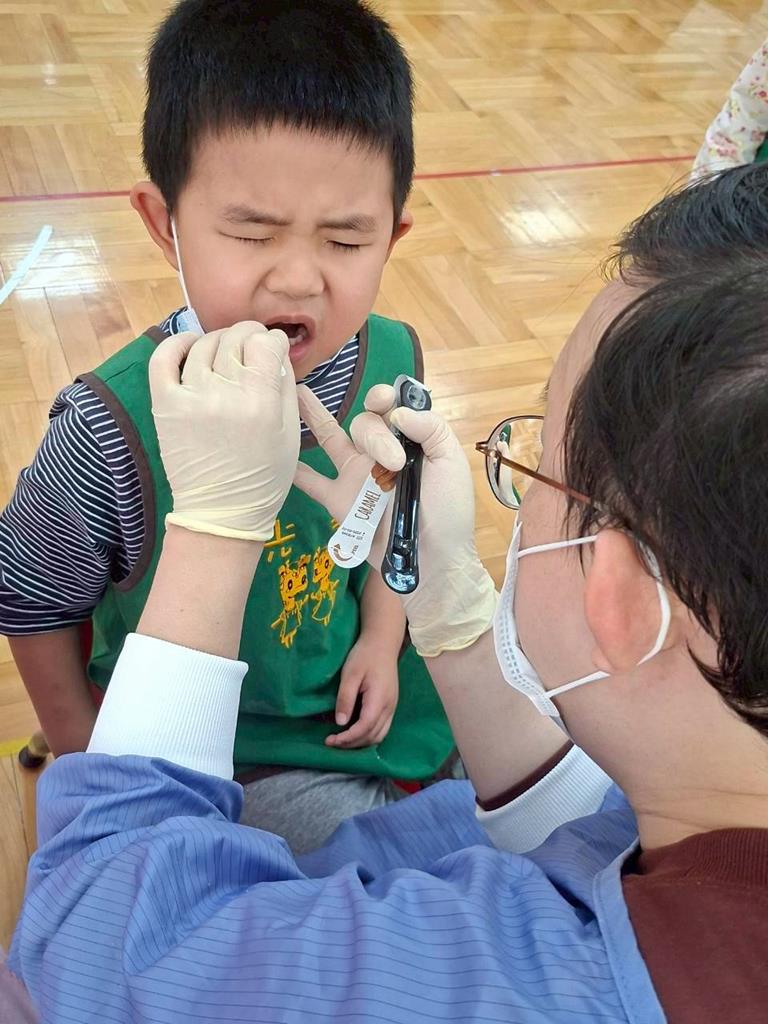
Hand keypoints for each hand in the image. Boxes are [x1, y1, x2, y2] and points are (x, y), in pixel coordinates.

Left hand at [149, 321, 299, 540]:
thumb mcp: (290, 434)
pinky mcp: (166, 405)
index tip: (274, 348)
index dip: (273, 340)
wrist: (221, 512)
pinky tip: (190, 344)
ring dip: (219, 340)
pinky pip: (164, 358)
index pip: (265, 344)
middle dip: (249, 335)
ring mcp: (191, 398)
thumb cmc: (263, 477)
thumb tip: (275, 351)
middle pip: (235, 339)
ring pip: (204, 344)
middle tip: (253, 347)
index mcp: (260, 403)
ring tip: (226, 352)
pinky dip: (176, 343)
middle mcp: (224, 395)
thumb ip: (285, 388)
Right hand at [295, 384, 496, 656]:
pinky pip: (311, 482)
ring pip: (332, 439)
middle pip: (364, 423)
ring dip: (315, 416)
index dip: (384, 397)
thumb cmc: (448, 511)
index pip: (390, 408)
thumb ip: (431, 428)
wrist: (433, 560)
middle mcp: (380, 453)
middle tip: (392, 463)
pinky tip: (275, 453)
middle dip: (376, 434)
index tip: (385, 402)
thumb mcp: (450, 462)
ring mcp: (356, 476)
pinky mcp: (340, 501)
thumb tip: (395, 411)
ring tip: (297, 394)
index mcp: (409, 441)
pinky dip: (294, 470)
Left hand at [327, 638, 398, 748]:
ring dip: (361, 742)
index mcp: (379, 700)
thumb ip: (346, 698)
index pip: (364, 728)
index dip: (347, 739)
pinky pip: (382, 728)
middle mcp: (389, 707)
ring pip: (379, 735)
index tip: (330, 740)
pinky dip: (368, 735)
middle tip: (331, 742)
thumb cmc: (365, 656)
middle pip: (372, 736)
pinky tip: (355, 732)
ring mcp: (392, 707)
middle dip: (352, 744)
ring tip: (342, 741)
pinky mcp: (391, 705)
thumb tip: (340, 722)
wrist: (382, 643)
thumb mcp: (351, 674)